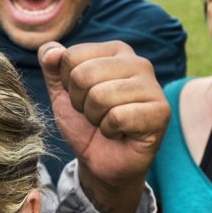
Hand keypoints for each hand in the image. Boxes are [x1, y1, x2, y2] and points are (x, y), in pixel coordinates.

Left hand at [40, 41, 169, 212]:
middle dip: (80, 103)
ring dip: (95, 118)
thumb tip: (51, 51)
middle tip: (95, 114)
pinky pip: (117, 117)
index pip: (72, 56)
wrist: (102, 161)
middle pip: (83, 75)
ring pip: (100, 96)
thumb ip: (52, 66)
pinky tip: (120, 133)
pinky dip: (110, 131)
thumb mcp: (60, 93)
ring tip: (107, 122)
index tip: (82, 98)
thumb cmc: (85, 124)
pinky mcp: (160, 112)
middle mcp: (138, 62)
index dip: (67, 85)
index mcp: (116, 51)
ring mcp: (153, 86)